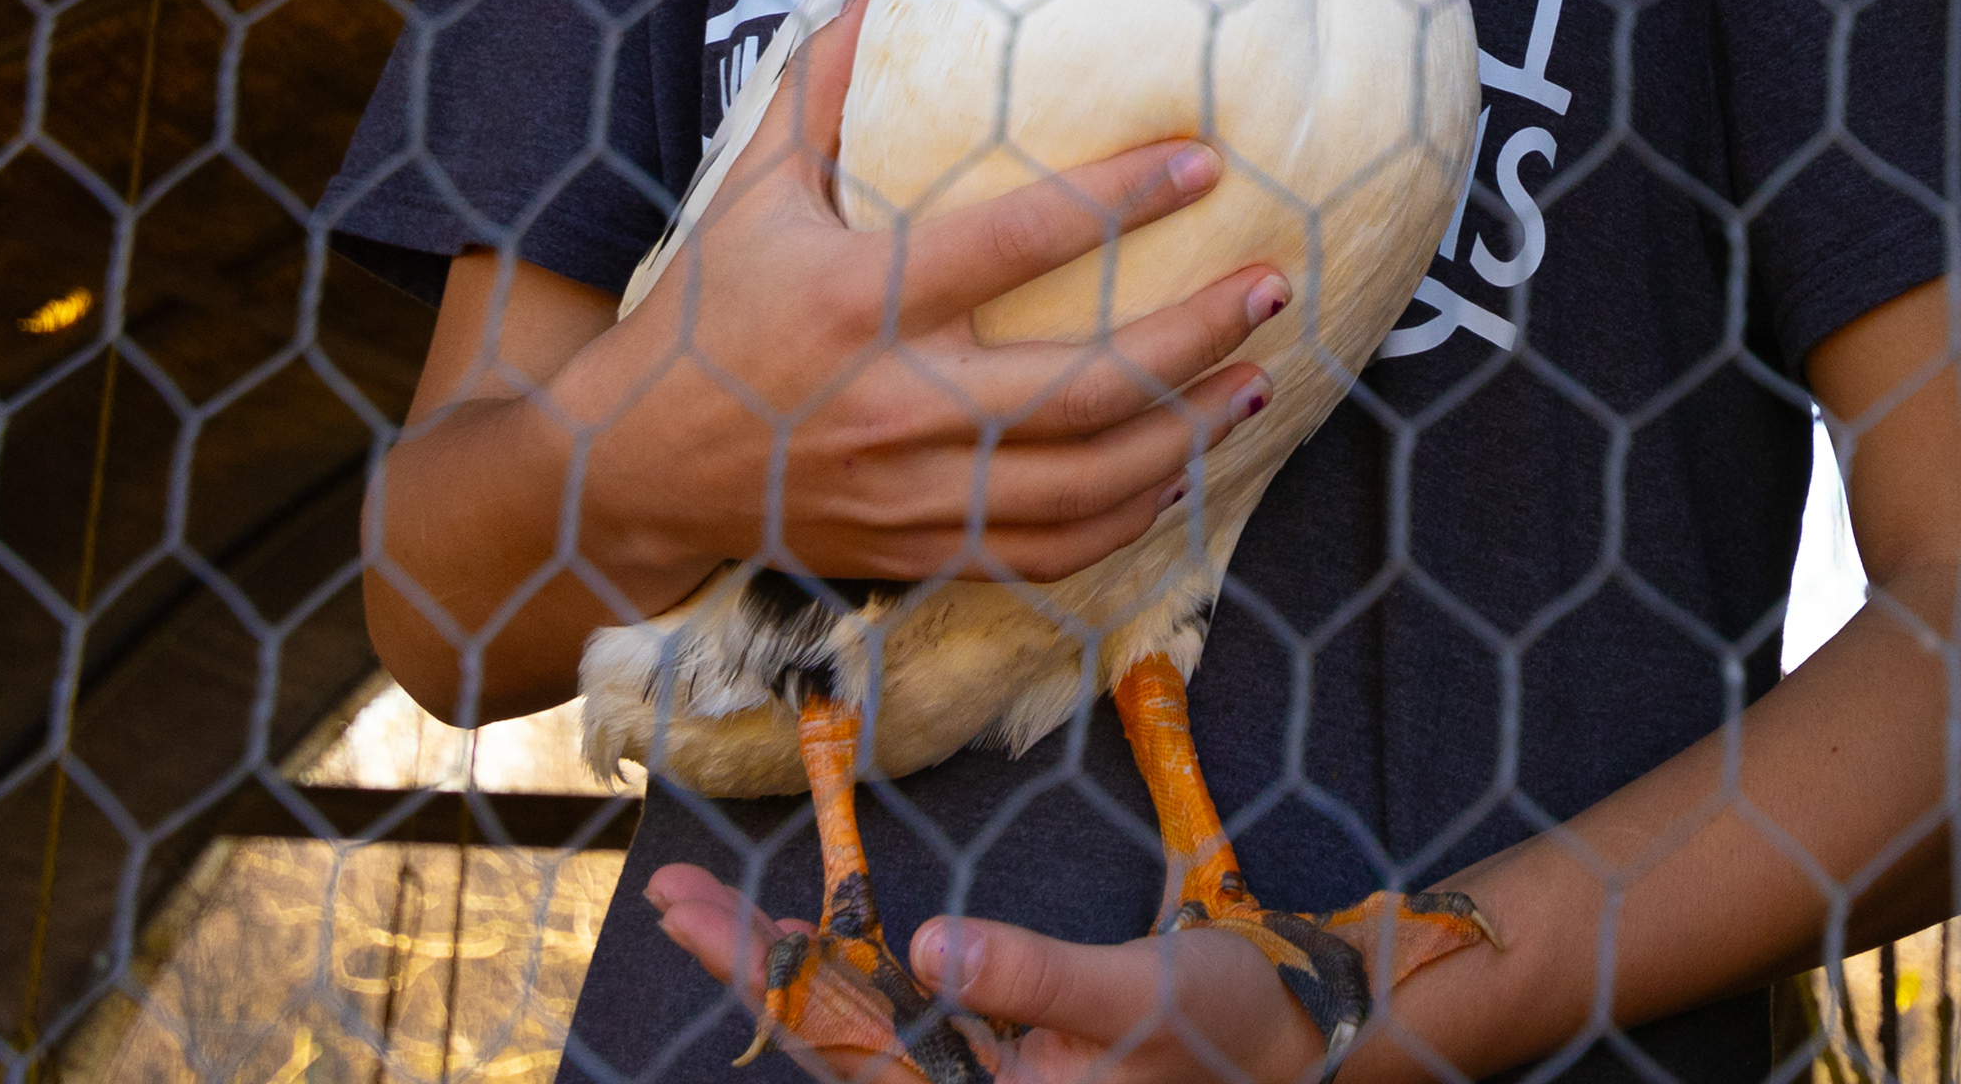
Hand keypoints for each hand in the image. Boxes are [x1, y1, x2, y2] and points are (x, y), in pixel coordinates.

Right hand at [559, 0, 1282, 590]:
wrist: (628, 475)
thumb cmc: (702, 315)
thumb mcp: (747, 192)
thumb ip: (818, 85)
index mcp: (855, 301)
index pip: (1012, 242)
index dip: (1118, 199)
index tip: (1206, 159)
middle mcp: (894, 403)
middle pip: (1080, 384)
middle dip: (1191, 336)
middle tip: (1271, 286)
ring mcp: (913, 490)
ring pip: (1084, 482)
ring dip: (1186, 432)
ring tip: (1258, 378)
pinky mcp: (922, 550)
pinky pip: (1052, 551)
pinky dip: (1132, 517)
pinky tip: (1187, 469)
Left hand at [643, 866, 1326, 1083]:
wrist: (1294, 1048)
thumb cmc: (1222, 1029)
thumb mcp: (1134, 996)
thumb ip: (1033, 976)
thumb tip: (931, 944)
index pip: (839, 1037)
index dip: (761, 969)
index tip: (691, 910)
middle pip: (827, 1031)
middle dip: (747, 959)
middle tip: (667, 894)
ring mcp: (978, 1074)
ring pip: (854, 1022)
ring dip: (785, 962)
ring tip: (711, 910)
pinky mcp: (1002, 1050)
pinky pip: (901, 1013)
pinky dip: (851, 967)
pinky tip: (818, 940)